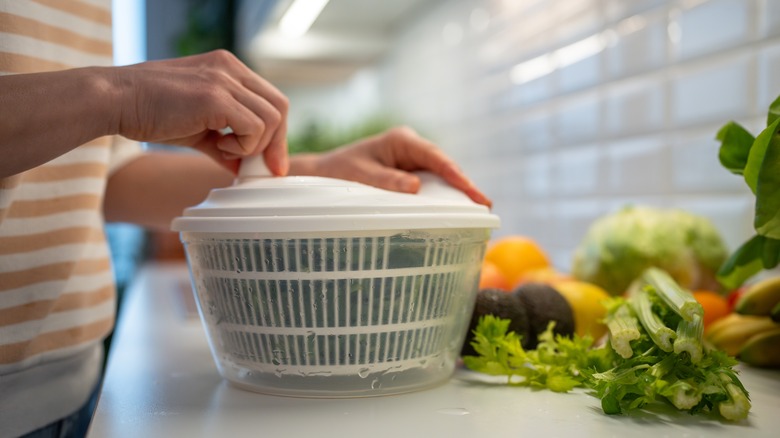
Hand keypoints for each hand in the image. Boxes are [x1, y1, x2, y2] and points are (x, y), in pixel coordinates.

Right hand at [110, 50, 288, 174]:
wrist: (114, 101)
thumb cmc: (148, 112)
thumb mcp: (196, 128)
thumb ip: (223, 143)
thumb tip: (242, 168)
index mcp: (228, 68)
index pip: (270, 99)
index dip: (277, 133)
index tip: (271, 163)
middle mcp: (230, 68)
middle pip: (279, 107)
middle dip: (276, 143)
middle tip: (262, 169)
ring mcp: (224, 79)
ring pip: (271, 118)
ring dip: (253, 145)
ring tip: (223, 149)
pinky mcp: (216, 97)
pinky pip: (253, 127)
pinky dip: (242, 146)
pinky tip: (217, 145)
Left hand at [291, 126, 491, 206]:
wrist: (323, 173)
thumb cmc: (339, 171)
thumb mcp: (361, 175)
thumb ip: (387, 181)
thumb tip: (416, 187)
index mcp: (401, 140)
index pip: (435, 157)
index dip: (455, 174)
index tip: (470, 189)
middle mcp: (411, 147)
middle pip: (444, 166)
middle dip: (463, 185)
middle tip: (483, 205)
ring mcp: (412, 160)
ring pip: (441, 176)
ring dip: (456, 192)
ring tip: (477, 210)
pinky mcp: (410, 173)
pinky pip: (431, 184)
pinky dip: (443, 196)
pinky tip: (456, 210)